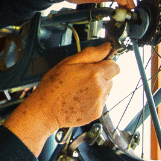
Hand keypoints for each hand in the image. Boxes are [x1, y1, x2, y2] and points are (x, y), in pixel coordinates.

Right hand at [4, 45, 119, 154]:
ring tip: (79, 91)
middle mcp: (100, 88)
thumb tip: (106, 47)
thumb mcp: (67, 63)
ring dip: (97, 89)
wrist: (46, 111)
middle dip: (100, 77)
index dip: (105, 65)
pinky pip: (100, 102)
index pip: (114, 66)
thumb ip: (90, 53)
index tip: (95, 67)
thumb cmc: (53, 86)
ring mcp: (99, 102)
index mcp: (94, 74)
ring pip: (106, 91)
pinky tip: (79, 100)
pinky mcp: (97, 112)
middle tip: (82, 79)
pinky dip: (93, 101)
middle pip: (111, 78)